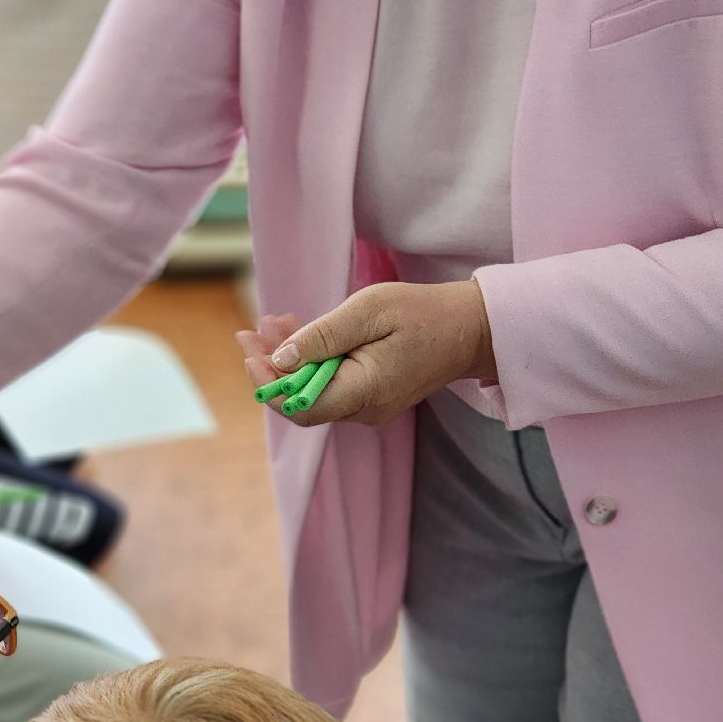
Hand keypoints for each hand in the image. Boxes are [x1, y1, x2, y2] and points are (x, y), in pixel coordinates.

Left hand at [237, 281, 494, 427]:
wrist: (471, 330)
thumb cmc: (423, 314)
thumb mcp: (369, 310)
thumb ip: (323, 336)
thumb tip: (281, 359)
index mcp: (364, 392)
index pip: (299, 405)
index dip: (268, 382)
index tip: (251, 349)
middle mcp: (364, 411)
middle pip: (301, 401)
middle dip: (272, 367)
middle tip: (253, 331)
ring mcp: (369, 408)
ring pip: (313, 393)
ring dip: (289, 361)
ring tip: (273, 324)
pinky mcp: (372, 398)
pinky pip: (330, 386)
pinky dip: (310, 363)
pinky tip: (298, 334)